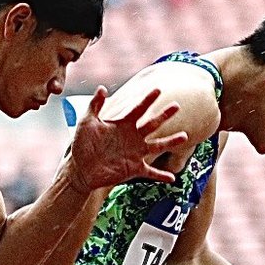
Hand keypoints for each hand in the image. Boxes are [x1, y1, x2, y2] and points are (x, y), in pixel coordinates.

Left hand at [69, 86, 189, 189]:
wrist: (80, 168)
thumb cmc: (83, 144)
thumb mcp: (87, 122)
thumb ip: (95, 105)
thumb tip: (102, 87)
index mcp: (123, 124)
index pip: (138, 109)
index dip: (147, 100)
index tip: (158, 90)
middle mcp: (133, 137)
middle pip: (152, 124)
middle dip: (164, 115)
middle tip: (177, 106)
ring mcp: (135, 153)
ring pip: (157, 145)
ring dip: (171, 141)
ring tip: (184, 136)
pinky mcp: (134, 169)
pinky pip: (151, 172)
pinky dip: (161, 176)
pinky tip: (172, 178)